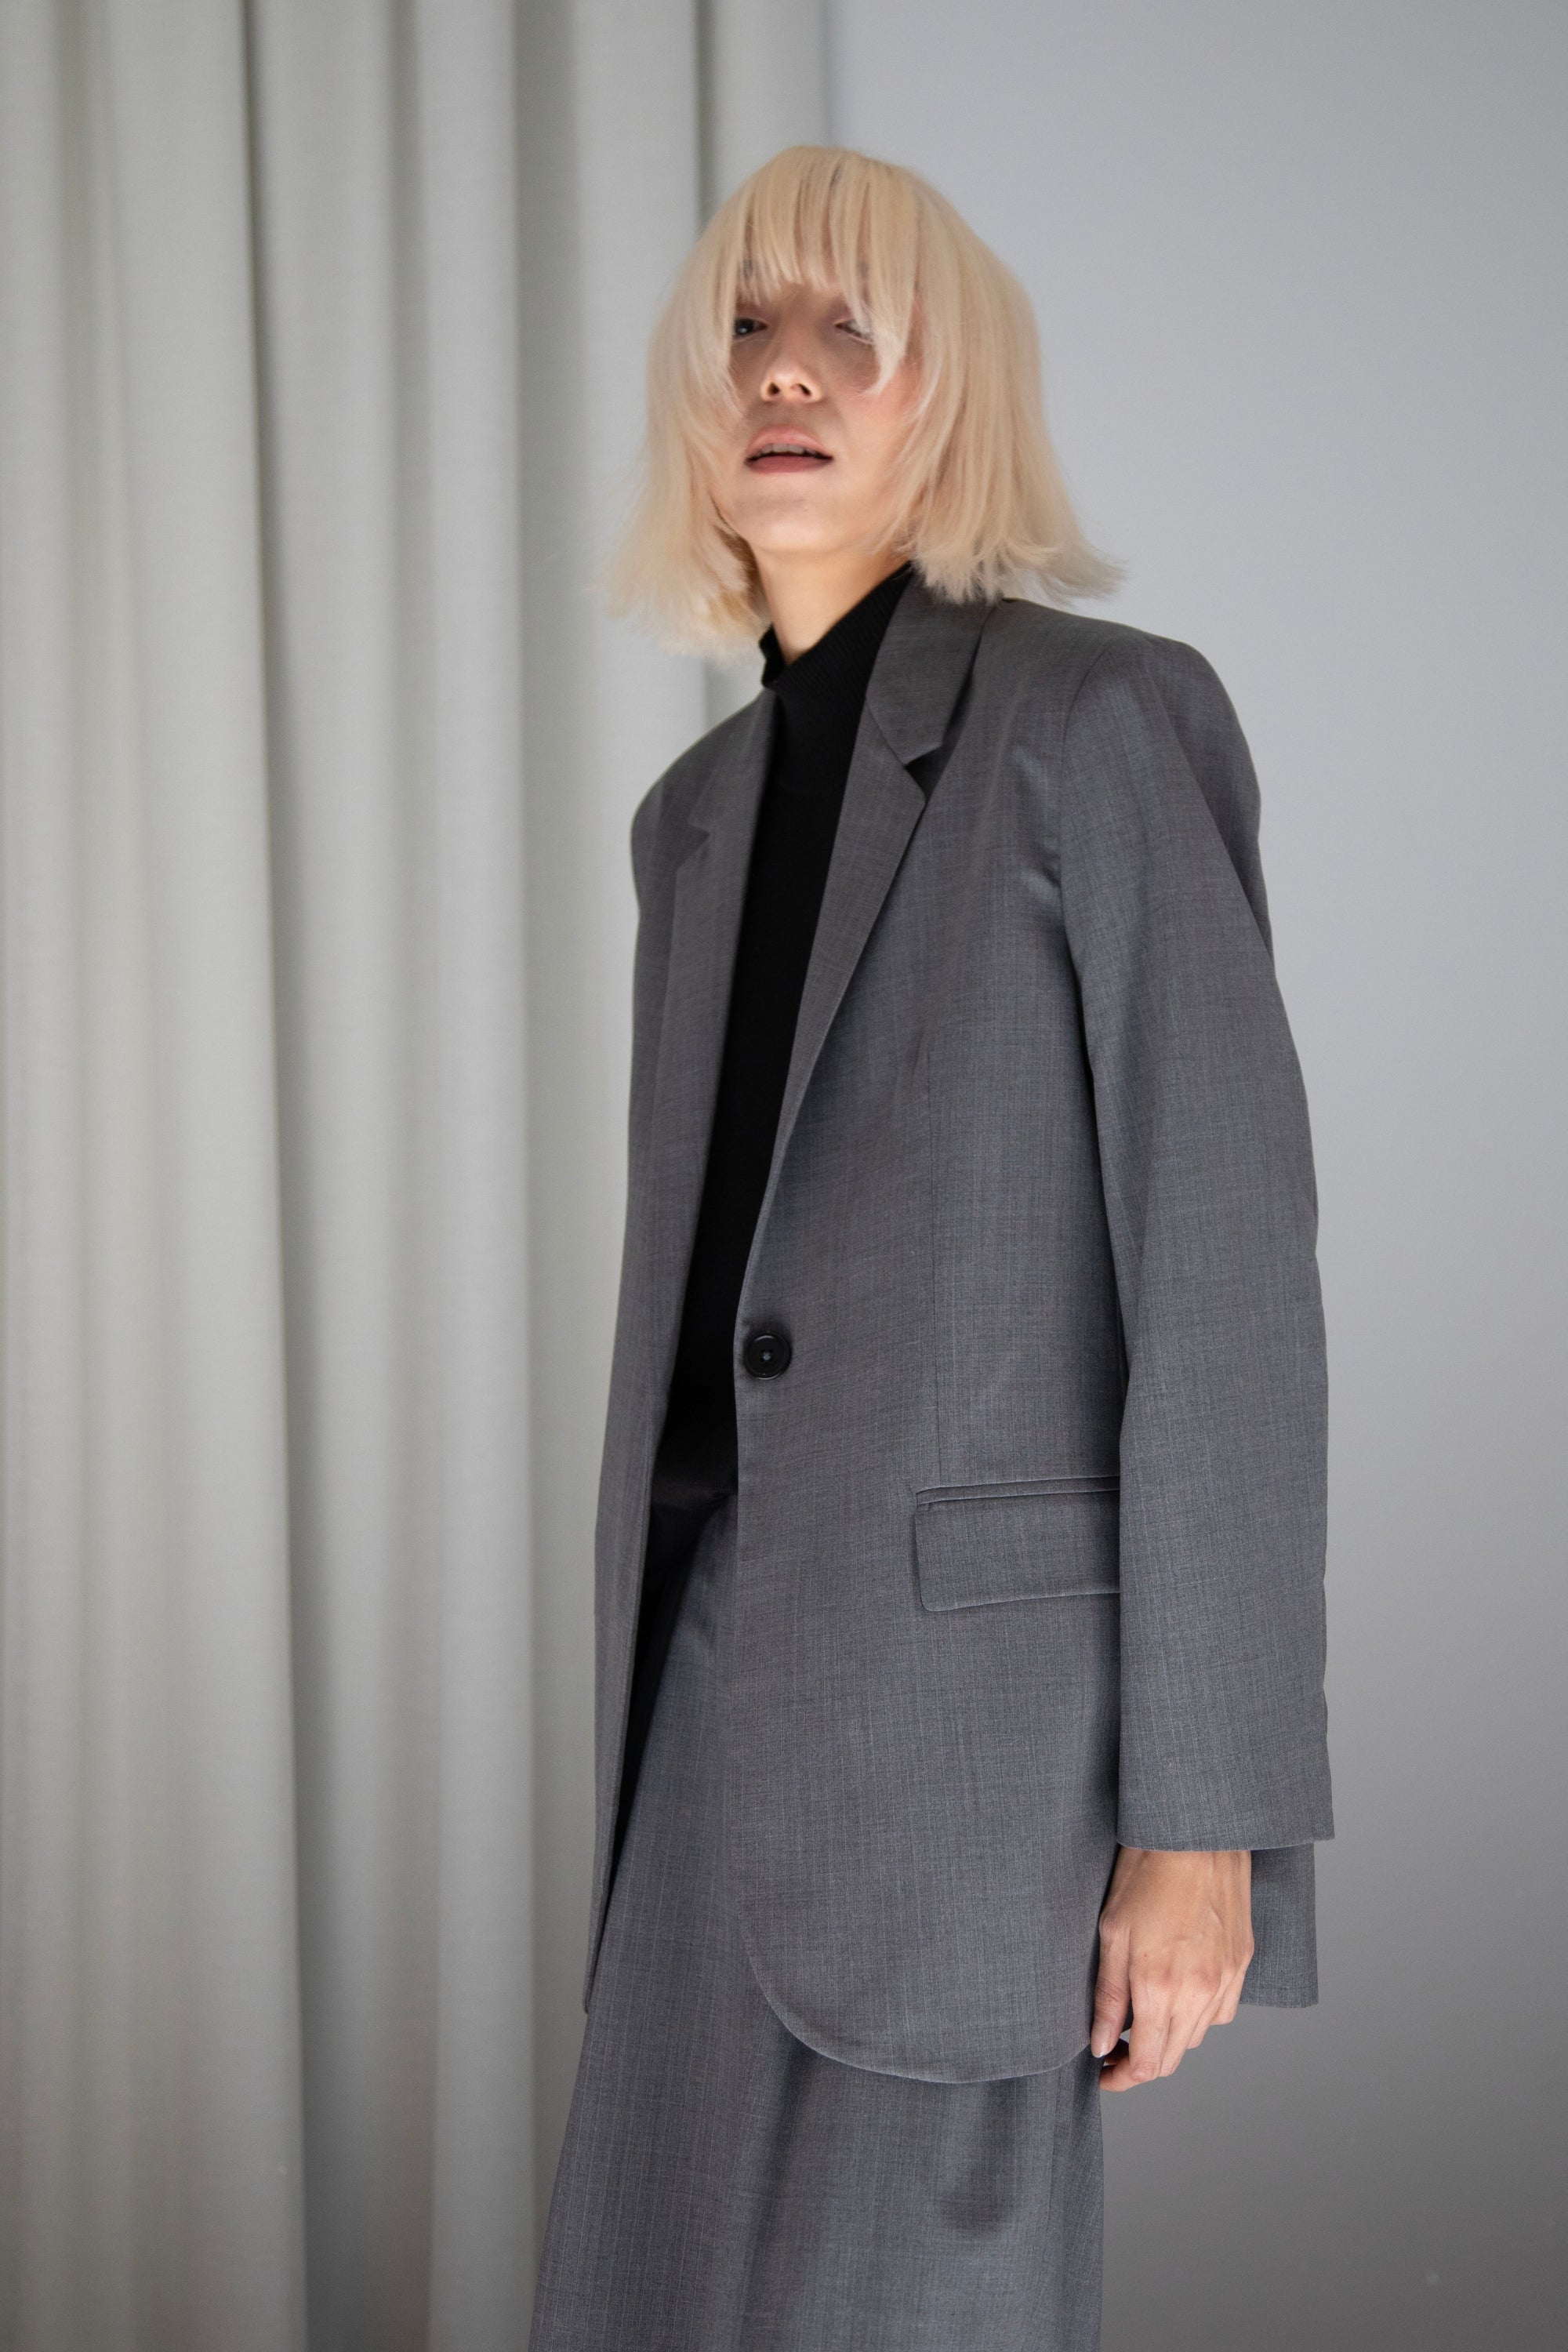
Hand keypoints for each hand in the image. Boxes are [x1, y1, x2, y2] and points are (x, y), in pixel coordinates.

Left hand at [1091, 1847, 1252, 2090]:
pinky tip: (1179, 1993)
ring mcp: (1226, 1977)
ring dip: (1171, 2037)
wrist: (1194, 1833)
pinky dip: (1199, 2014)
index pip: (1149, 2064)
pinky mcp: (1242, 1961)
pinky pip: (1222, 2009)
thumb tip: (1101, 2044)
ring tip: (1144, 2015)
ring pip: (1199, 2035)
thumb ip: (1108, 1997)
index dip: (1124, 2077)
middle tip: (1116, 2047)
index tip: (1106, 2072)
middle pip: (1175, 2057)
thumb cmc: (1145, 1873)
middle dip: (1143, 2061)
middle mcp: (1200, 1991)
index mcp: (1161, 1987)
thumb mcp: (1111, 1933)